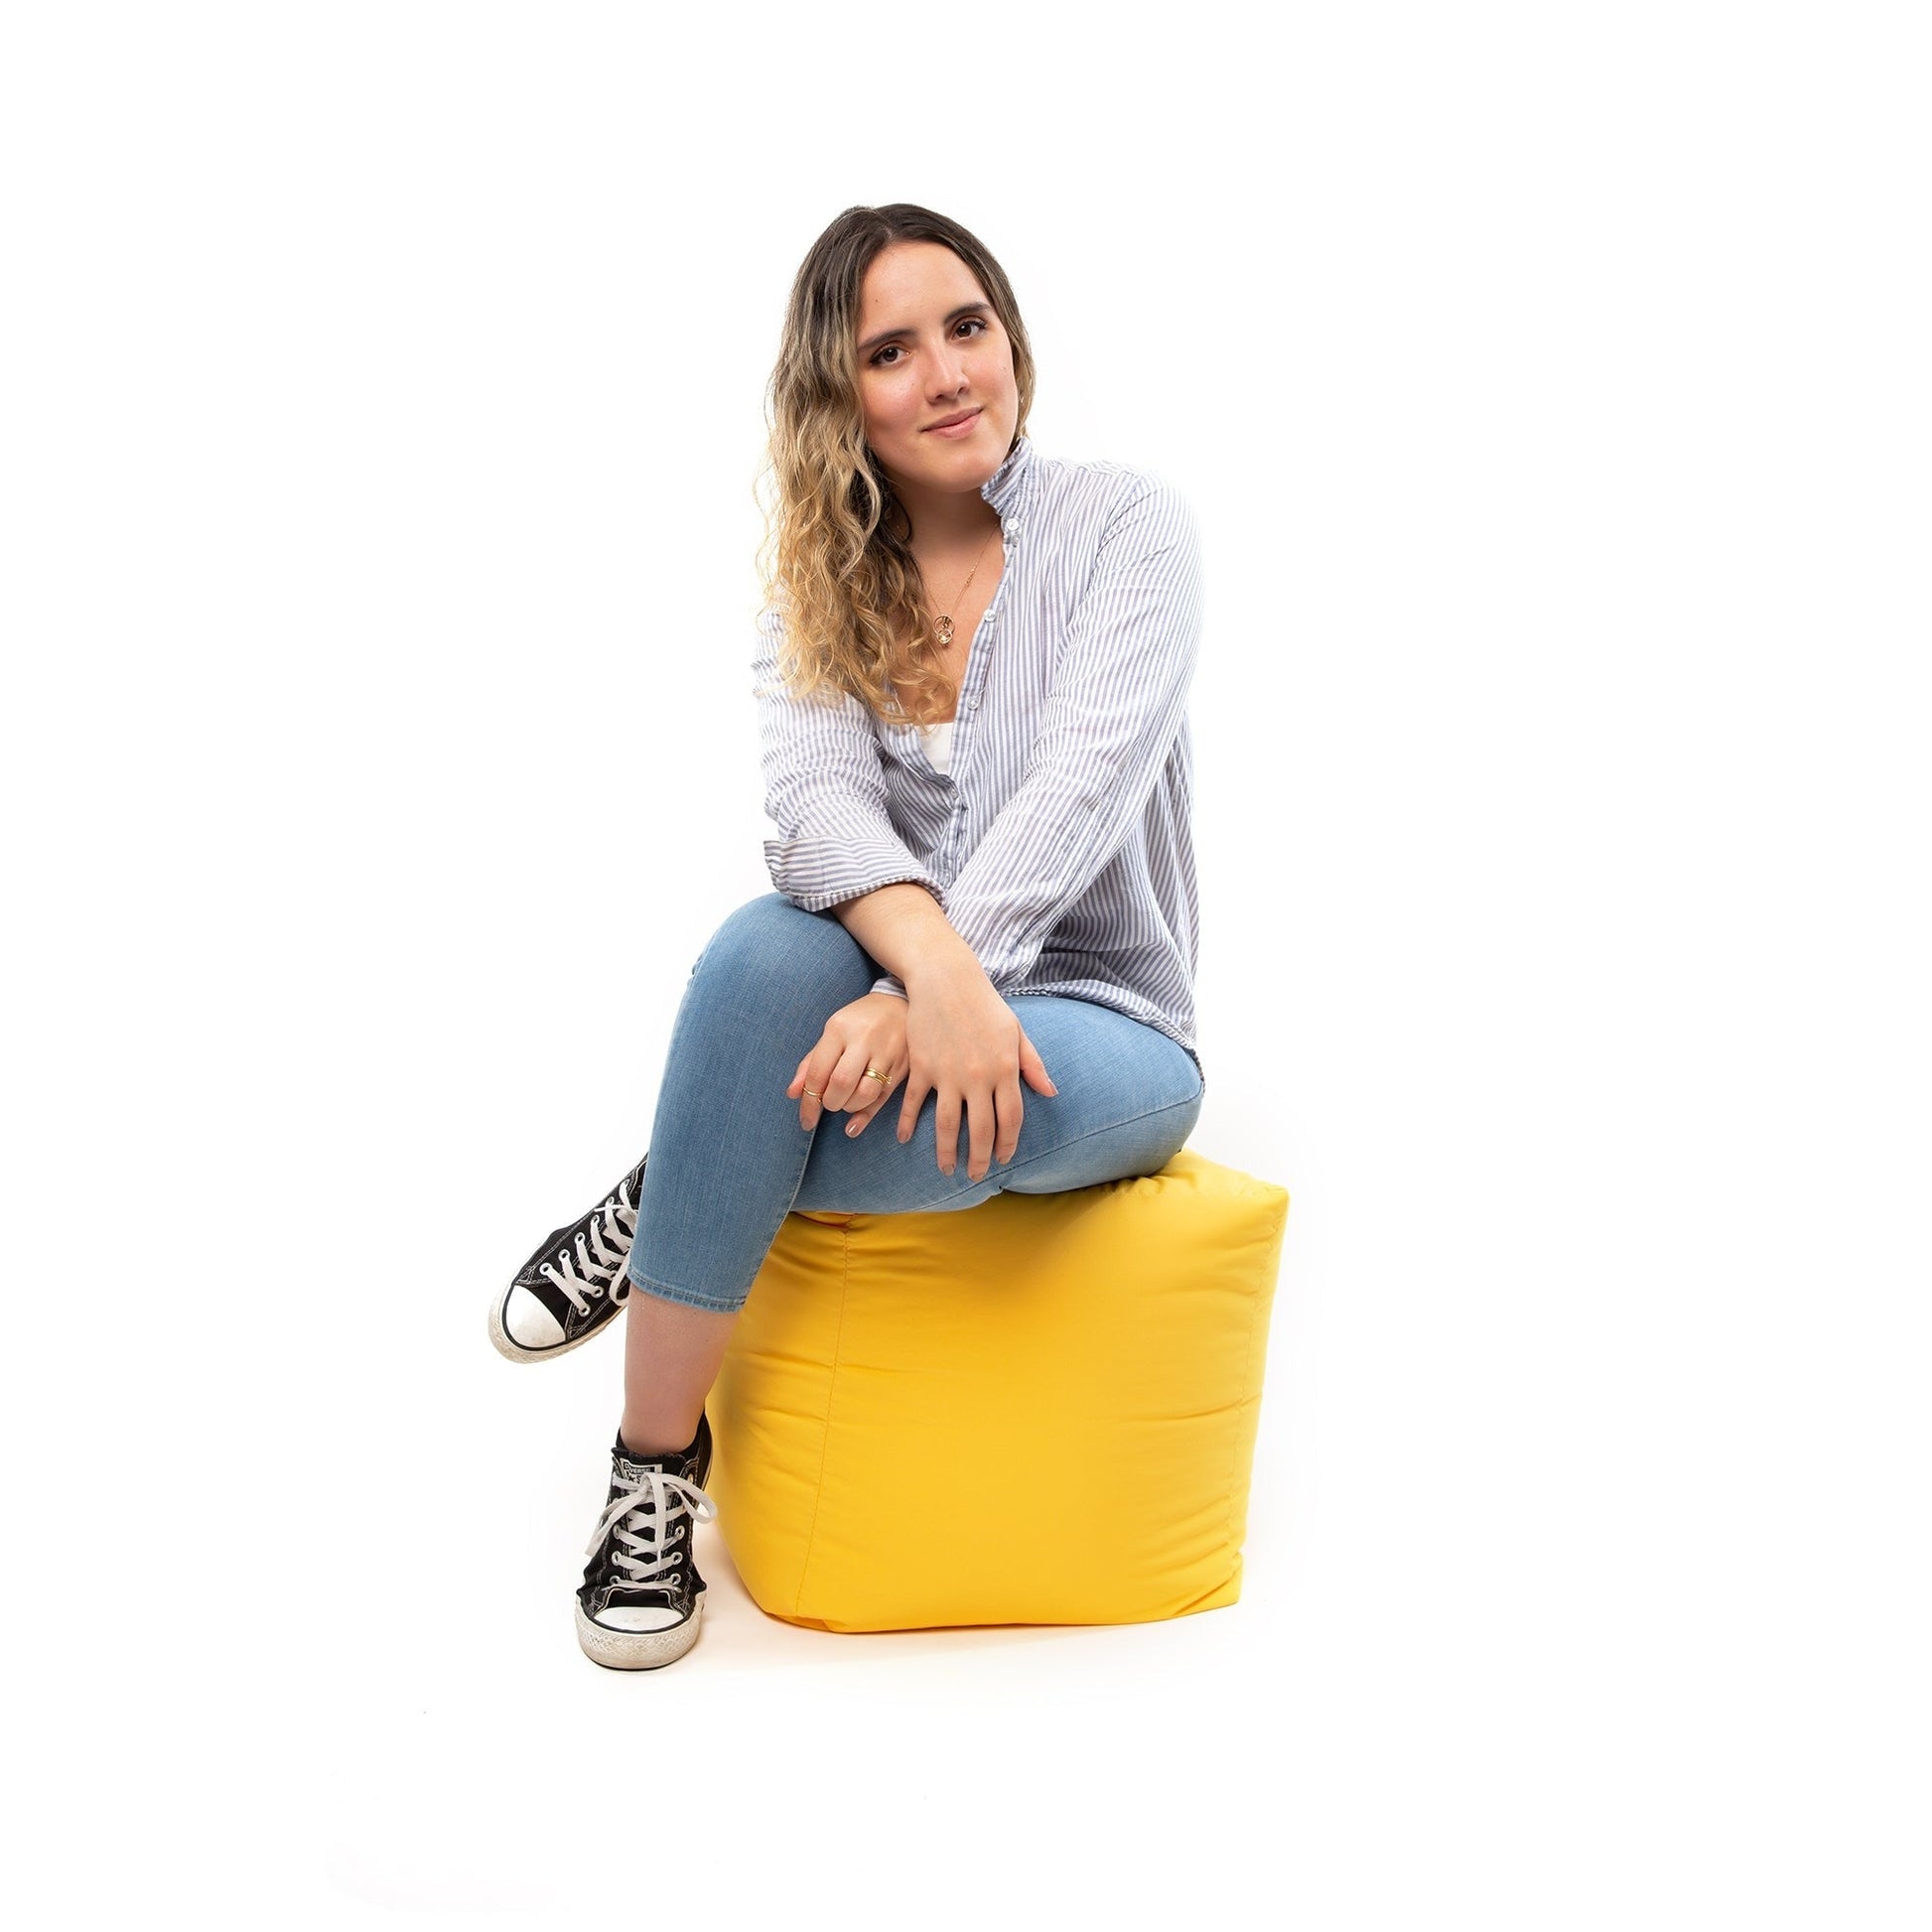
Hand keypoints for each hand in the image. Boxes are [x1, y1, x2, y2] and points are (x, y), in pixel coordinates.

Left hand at [788, 992, 910, 1138]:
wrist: (899, 1003)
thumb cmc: (859, 1022)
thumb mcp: (832, 1033)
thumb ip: (811, 1063)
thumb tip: (792, 1094)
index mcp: (839, 1029)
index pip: (819, 1072)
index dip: (809, 1101)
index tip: (806, 1119)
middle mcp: (863, 1039)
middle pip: (841, 1084)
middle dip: (830, 1103)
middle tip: (829, 1104)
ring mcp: (886, 1052)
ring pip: (865, 1094)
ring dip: (849, 1107)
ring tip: (845, 1103)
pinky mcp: (903, 1065)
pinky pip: (883, 1098)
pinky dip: (865, 1116)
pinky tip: (853, 1125)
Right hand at [898, 959, 1056, 1182]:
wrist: (947, 980)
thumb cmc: (985, 1005)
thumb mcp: (1016, 1032)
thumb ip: (1033, 1064)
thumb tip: (1050, 1092)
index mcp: (1005, 1069)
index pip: (1010, 1119)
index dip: (1007, 1145)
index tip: (1003, 1160)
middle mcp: (978, 1077)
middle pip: (981, 1130)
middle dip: (980, 1159)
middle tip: (976, 1176)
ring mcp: (948, 1074)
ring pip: (948, 1125)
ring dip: (947, 1152)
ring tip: (947, 1169)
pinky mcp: (923, 1066)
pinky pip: (915, 1102)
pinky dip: (908, 1123)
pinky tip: (905, 1139)